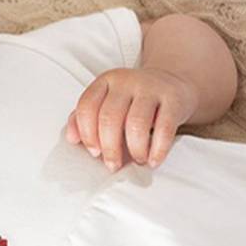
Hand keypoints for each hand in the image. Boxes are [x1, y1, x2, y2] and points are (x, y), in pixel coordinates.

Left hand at [65, 66, 197, 170]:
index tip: (94, 152)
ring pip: (135, 123)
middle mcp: (126, 81)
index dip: (87, 133)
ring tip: (137, 160)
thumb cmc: (133, 101)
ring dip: (134, 149)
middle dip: (109, 148)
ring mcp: (150, 88)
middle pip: (109, 118)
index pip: (87, 106)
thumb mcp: (107, 102)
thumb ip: (85, 118)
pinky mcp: (173, 99)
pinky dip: (157, 149)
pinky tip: (153, 160)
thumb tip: (72, 139)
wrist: (172, 83)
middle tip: (113, 165)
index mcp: (105, 82)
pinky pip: (164, 128)